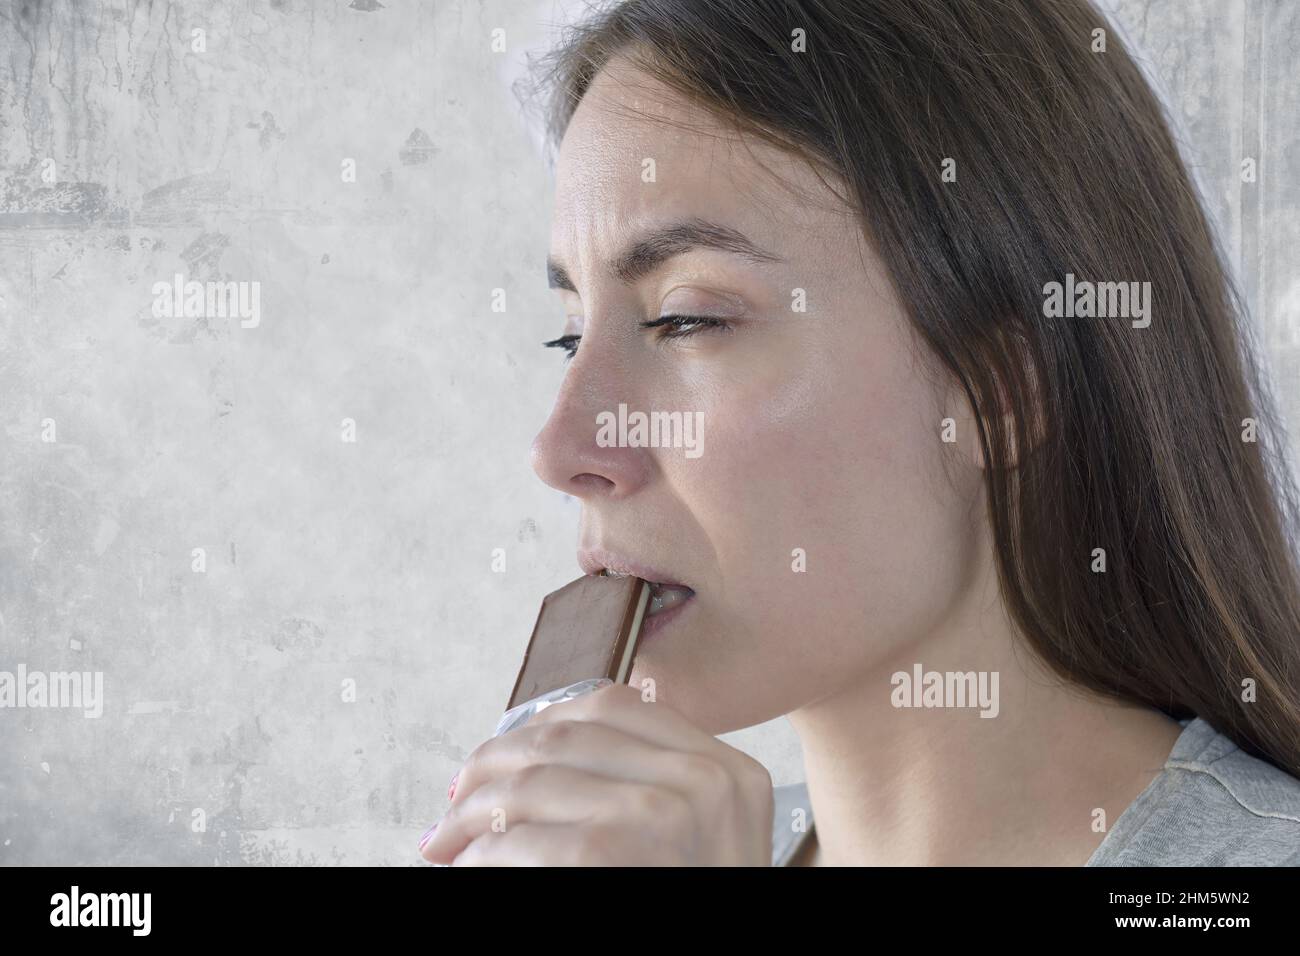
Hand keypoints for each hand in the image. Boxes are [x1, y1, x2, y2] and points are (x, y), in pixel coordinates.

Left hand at [418, 683, 774, 865]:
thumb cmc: (692, 890)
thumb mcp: (704, 831)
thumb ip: (652, 781)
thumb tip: (537, 749)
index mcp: (725, 768)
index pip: (615, 706)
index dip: (543, 721)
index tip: (506, 749)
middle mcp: (700, 780)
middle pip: (563, 736)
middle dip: (493, 763)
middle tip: (458, 796)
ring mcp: (659, 814)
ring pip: (529, 784)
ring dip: (471, 813)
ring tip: (448, 838)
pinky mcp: (608, 852)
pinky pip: (516, 842)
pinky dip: (478, 855)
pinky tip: (468, 867)